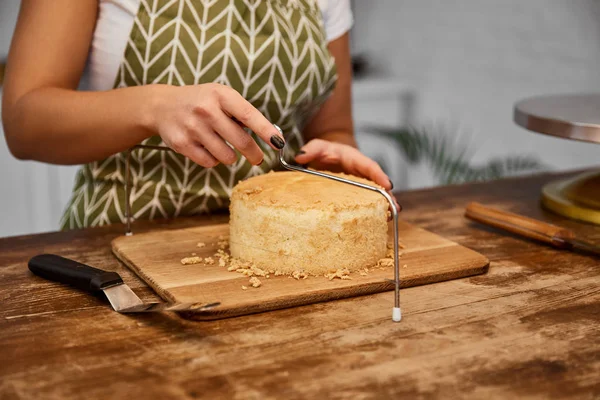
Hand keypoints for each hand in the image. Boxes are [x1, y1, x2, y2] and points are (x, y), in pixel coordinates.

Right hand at [149, 83, 284, 166]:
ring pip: (227, 156)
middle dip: (254, 154)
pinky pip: (210, 162)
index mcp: (221, 95)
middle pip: (241, 142)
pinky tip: (207, 148)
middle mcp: (206, 110)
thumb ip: (243, 113)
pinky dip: (213, 160)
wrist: (163, 106)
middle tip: (257, 159)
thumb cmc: (201, 102)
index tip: (279, 143)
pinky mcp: (182, 144)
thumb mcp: (221, 96)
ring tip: (223, 146)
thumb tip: (271, 136)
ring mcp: (193, 127)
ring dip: (230, 157)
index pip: (249, 115)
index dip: (266, 131)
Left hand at [294, 139, 400, 212]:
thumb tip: (300, 156)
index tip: (388, 185)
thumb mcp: (318, 146)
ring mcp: (360, 184)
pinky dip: (373, 210)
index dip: (379, 175)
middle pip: (377, 183)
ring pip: (374, 194)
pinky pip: (365, 201)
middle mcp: (361, 172)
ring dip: (383, 205)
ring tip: (389, 217)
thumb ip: (311, 149)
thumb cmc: (324, 150)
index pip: (368, 166)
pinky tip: (377, 221)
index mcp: (354, 159)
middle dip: (387, 195)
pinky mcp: (356, 193)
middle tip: (394, 207)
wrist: (325, 156)